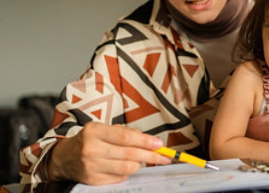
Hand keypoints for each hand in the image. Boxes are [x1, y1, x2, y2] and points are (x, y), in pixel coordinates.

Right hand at [47, 122, 170, 184]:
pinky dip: (128, 172)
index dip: (145, 141)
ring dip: (140, 164)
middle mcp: (91, 149)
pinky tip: (128, 166)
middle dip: (150, 155)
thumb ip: (125, 132)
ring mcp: (91, 166)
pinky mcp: (93, 180)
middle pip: (129, 154)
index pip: (125, 137)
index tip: (159, 144)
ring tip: (143, 160)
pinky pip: (120, 177)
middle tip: (164, 156)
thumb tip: (150, 141)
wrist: (64, 158)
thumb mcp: (103, 129)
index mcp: (94, 131)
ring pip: (127, 168)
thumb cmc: (90, 140)